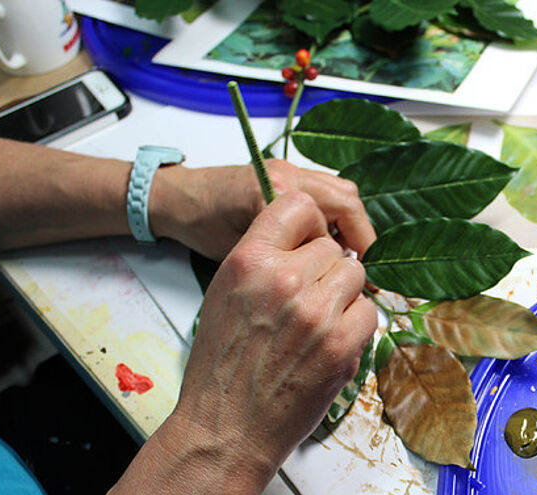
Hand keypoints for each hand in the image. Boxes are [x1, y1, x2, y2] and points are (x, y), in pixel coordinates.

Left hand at [149, 159, 375, 260]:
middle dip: (361, 235)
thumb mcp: (241, 255)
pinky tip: (325, 242)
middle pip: (346, 197)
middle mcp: (286, 174)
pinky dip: (332, 215)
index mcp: (275, 193)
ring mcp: (286, 168)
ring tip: (344, 257)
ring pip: (339, 190)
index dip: (357, 248)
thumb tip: (327, 285)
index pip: (338, 214)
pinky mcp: (282, 172)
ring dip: (348, 224)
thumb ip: (286, 263)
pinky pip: (323, 190)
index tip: (360, 277)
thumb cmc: (200, 228)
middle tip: (362, 269)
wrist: (174, 198)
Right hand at [162, 192, 376, 494]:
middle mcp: (284, 280)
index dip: (309, 226)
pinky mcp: (343, 346)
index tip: (308, 245)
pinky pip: (370, 311)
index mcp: (249, 261)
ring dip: (343, 295)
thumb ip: (263, 259)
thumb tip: (307, 242)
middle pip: (332, 248)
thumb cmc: (221, 365)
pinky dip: (356, 323)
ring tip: (319, 321)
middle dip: (325, 270)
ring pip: (356, 275)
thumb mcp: (225, 293)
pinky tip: (332, 340)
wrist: (226, 427)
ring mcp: (317, 314)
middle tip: (308, 299)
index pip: (298, 206)